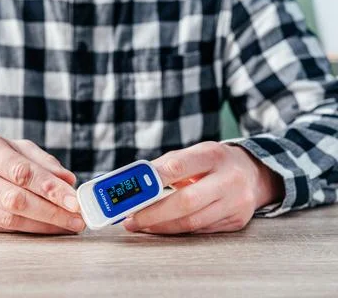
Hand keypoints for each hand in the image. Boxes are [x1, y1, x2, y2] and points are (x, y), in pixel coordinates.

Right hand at [0, 134, 84, 233]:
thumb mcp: (13, 147)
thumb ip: (42, 161)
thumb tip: (69, 180)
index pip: (22, 171)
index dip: (50, 188)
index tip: (75, 200)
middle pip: (15, 199)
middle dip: (52, 211)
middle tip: (78, 219)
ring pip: (8, 218)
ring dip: (43, 225)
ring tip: (68, 226)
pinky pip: (0, 228)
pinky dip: (28, 229)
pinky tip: (47, 228)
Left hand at [123, 142, 283, 233]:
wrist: (254, 173)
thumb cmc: (215, 162)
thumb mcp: (195, 153)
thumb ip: (167, 165)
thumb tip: (136, 181)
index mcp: (213, 155)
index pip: (180, 166)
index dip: (154, 179)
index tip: (132, 190)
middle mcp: (229, 179)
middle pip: (186, 202)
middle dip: (153, 214)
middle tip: (130, 219)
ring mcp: (236, 203)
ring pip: (192, 222)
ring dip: (161, 227)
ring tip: (140, 226)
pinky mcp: (236, 221)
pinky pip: (200, 230)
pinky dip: (177, 230)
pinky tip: (161, 228)